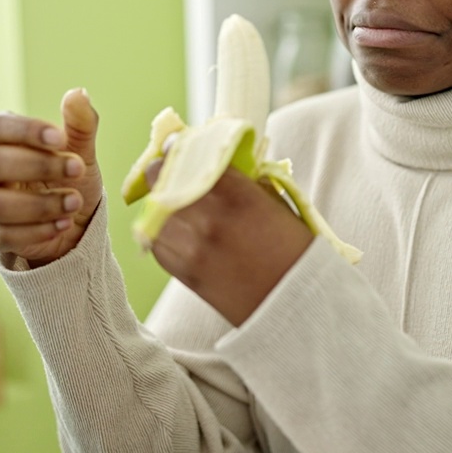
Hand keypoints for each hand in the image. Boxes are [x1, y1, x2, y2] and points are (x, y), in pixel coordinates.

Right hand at [0, 88, 101, 267]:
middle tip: (77, 170)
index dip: (25, 130)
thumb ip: (80, 124)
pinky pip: (3, 235)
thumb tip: (78, 93)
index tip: (60, 139)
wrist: (75, 224)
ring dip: (38, 204)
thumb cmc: (71, 179)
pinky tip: (63, 224)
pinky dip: (37, 231)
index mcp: (6, 142)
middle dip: (38, 166)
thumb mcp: (81, 151)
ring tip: (74, 203)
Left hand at [146, 162, 313, 325]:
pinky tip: (177, 232)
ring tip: (173, 202)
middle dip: (164, 172)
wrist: (297, 306)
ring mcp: (193, 248)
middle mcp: (209, 219)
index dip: (179, 148)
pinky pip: (157, 244)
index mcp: (238, 196)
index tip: (177, 145)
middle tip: (169, 169)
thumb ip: (243, 183)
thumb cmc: (295, 254)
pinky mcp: (185, 273)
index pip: (192, 157)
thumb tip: (217, 167)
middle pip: (162, 180)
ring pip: (153, 212)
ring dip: (160, 203)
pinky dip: (162, 234)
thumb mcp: (277, 205)